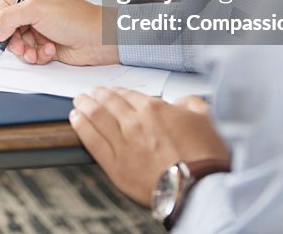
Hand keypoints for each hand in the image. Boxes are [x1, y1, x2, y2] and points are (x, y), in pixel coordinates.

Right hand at [0, 0, 117, 65]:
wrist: (99, 39)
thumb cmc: (77, 18)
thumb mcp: (36, 9)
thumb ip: (10, 17)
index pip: (5, 7)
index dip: (2, 21)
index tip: (4, 33)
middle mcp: (37, 11)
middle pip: (10, 28)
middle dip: (13, 40)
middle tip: (20, 46)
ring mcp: (42, 29)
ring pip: (20, 44)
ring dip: (26, 51)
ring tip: (36, 51)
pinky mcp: (48, 45)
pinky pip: (32, 54)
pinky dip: (38, 55)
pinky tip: (49, 51)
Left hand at [70, 89, 229, 205]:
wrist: (197, 190)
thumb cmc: (204, 158)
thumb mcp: (206, 119)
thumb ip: (191, 104)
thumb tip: (183, 102)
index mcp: (155, 109)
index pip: (129, 95)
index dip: (118, 92)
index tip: (114, 92)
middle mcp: (135, 123)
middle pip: (109, 102)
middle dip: (98, 95)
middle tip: (92, 93)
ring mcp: (123, 143)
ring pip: (96, 117)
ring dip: (84, 105)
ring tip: (79, 102)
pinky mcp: (115, 165)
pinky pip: (91, 140)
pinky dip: (80, 126)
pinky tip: (75, 119)